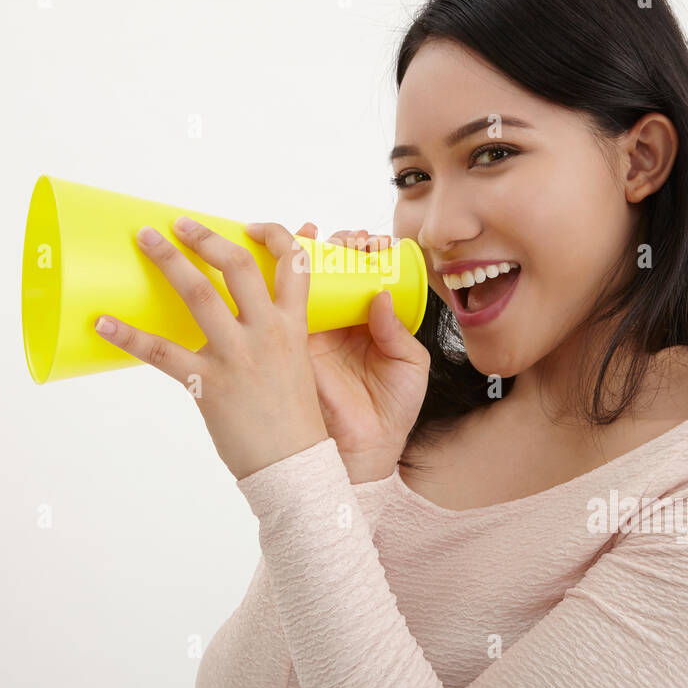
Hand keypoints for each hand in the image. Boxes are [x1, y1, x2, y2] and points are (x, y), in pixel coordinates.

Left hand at [93, 216, 327, 481]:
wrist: (294, 466)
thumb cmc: (293, 418)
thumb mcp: (297, 365)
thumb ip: (277, 336)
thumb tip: (247, 318)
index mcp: (293, 326)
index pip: (294, 264)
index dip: (276, 234)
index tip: (251, 225)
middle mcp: (267, 333)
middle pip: (238, 266)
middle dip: (206, 237)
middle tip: (179, 222)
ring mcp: (237, 356)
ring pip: (199, 294)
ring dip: (169, 260)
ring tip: (145, 238)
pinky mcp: (209, 384)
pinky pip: (162, 352)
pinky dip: (129, 335)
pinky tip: (103, 321)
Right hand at [293, 223, 430, 483]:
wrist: (366, 450)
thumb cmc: (392, 410)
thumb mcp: (410, 365)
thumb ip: (397, 330)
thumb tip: (381, 295)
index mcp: (364, 321)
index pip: (360, 275)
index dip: (364, 252)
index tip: (373, 244)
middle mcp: (336, 321)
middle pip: (329, 270)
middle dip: (336, 244)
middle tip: (349, 241)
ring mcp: (312, 331)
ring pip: (302, 280)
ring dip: (304, 251)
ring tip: (316, 236)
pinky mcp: (291, 345)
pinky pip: (280, 308)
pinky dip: (277, 279)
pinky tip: (284, 257)